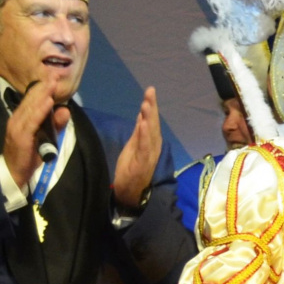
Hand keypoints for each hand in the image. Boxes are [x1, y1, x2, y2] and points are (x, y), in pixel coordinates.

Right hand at [2, 81, 65, 192]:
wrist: (15, 172)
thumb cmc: (29, 155)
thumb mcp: (46, 137)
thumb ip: (55, 125)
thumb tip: (65, 110)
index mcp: (21, 118)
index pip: (31, 101)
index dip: (42, 89)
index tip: (52, 77)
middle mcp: (17, 119)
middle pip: (31, 101)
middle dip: (43, 88)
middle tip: (54, 75)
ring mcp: (17, 127)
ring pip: (31, 108)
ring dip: (42, 95)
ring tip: (51, 83)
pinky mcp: (21, 136)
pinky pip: (32, 121)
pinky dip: (40, 110)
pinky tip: (48, 102)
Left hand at [112, 87, 161, 209]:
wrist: (131, 193)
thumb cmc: (132, 170)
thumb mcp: (133, 147)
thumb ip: (139, 131)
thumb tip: (143, 115)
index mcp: (149, 142)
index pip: (150, 120)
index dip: (150, 106)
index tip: (150, 90)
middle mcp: (152, 146)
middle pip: (153, 124)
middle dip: (152, 107)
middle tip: (151, 91)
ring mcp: (149, 155)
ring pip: (150, 133)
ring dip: (150, 118)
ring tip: (147, 104)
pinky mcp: (143, 163)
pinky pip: (145, 147)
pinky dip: (146, 135)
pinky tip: (145, 125)